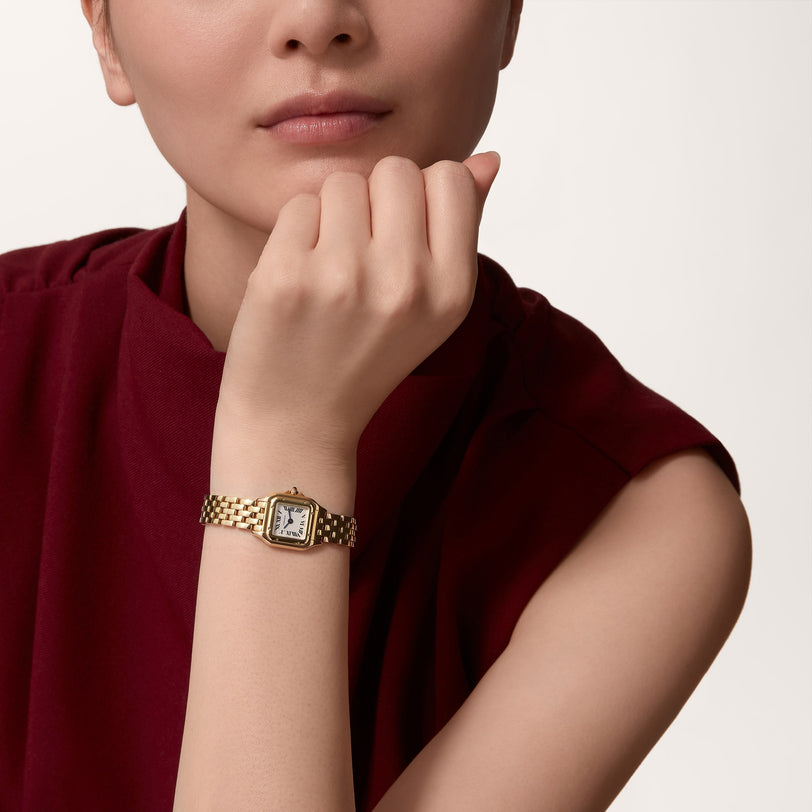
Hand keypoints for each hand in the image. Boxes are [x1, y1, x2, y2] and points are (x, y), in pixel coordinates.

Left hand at [213, 151, 500, 467]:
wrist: (299, 420)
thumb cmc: (367, 357)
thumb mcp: (433, 305)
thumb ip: (461, 227)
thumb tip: (487, 158)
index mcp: (453, 290)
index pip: (450, 177)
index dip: (421, 198)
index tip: (402, 239)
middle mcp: (406, 283)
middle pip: (396, 169)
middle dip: (376, 202)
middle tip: (362, 258)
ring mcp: (344, 279)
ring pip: (343, 183)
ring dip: (333, 217)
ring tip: (330, 272)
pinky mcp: (287, 276)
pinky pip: (299, 205)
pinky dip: (296, 235)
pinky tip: (299, 280)